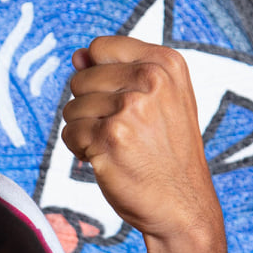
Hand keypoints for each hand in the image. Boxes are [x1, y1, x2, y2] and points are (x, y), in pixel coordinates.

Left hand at [61, 35, 220, 244]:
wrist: (183, 205)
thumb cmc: (167, 153)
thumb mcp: (160, 100)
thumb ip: (118, 71)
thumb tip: (76, 56)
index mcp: (166, 63)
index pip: (100, 47)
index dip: (97, 75)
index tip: (120, 98)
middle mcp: (150, 80)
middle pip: (81, 79)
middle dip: (90, 107)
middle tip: (122, 131)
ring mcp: (130, 109)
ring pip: (71, 108)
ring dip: (85, 131)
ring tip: (118, 146)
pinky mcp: (110, 138)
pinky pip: (69, 134)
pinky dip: (81, 150)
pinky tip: (108, 159)